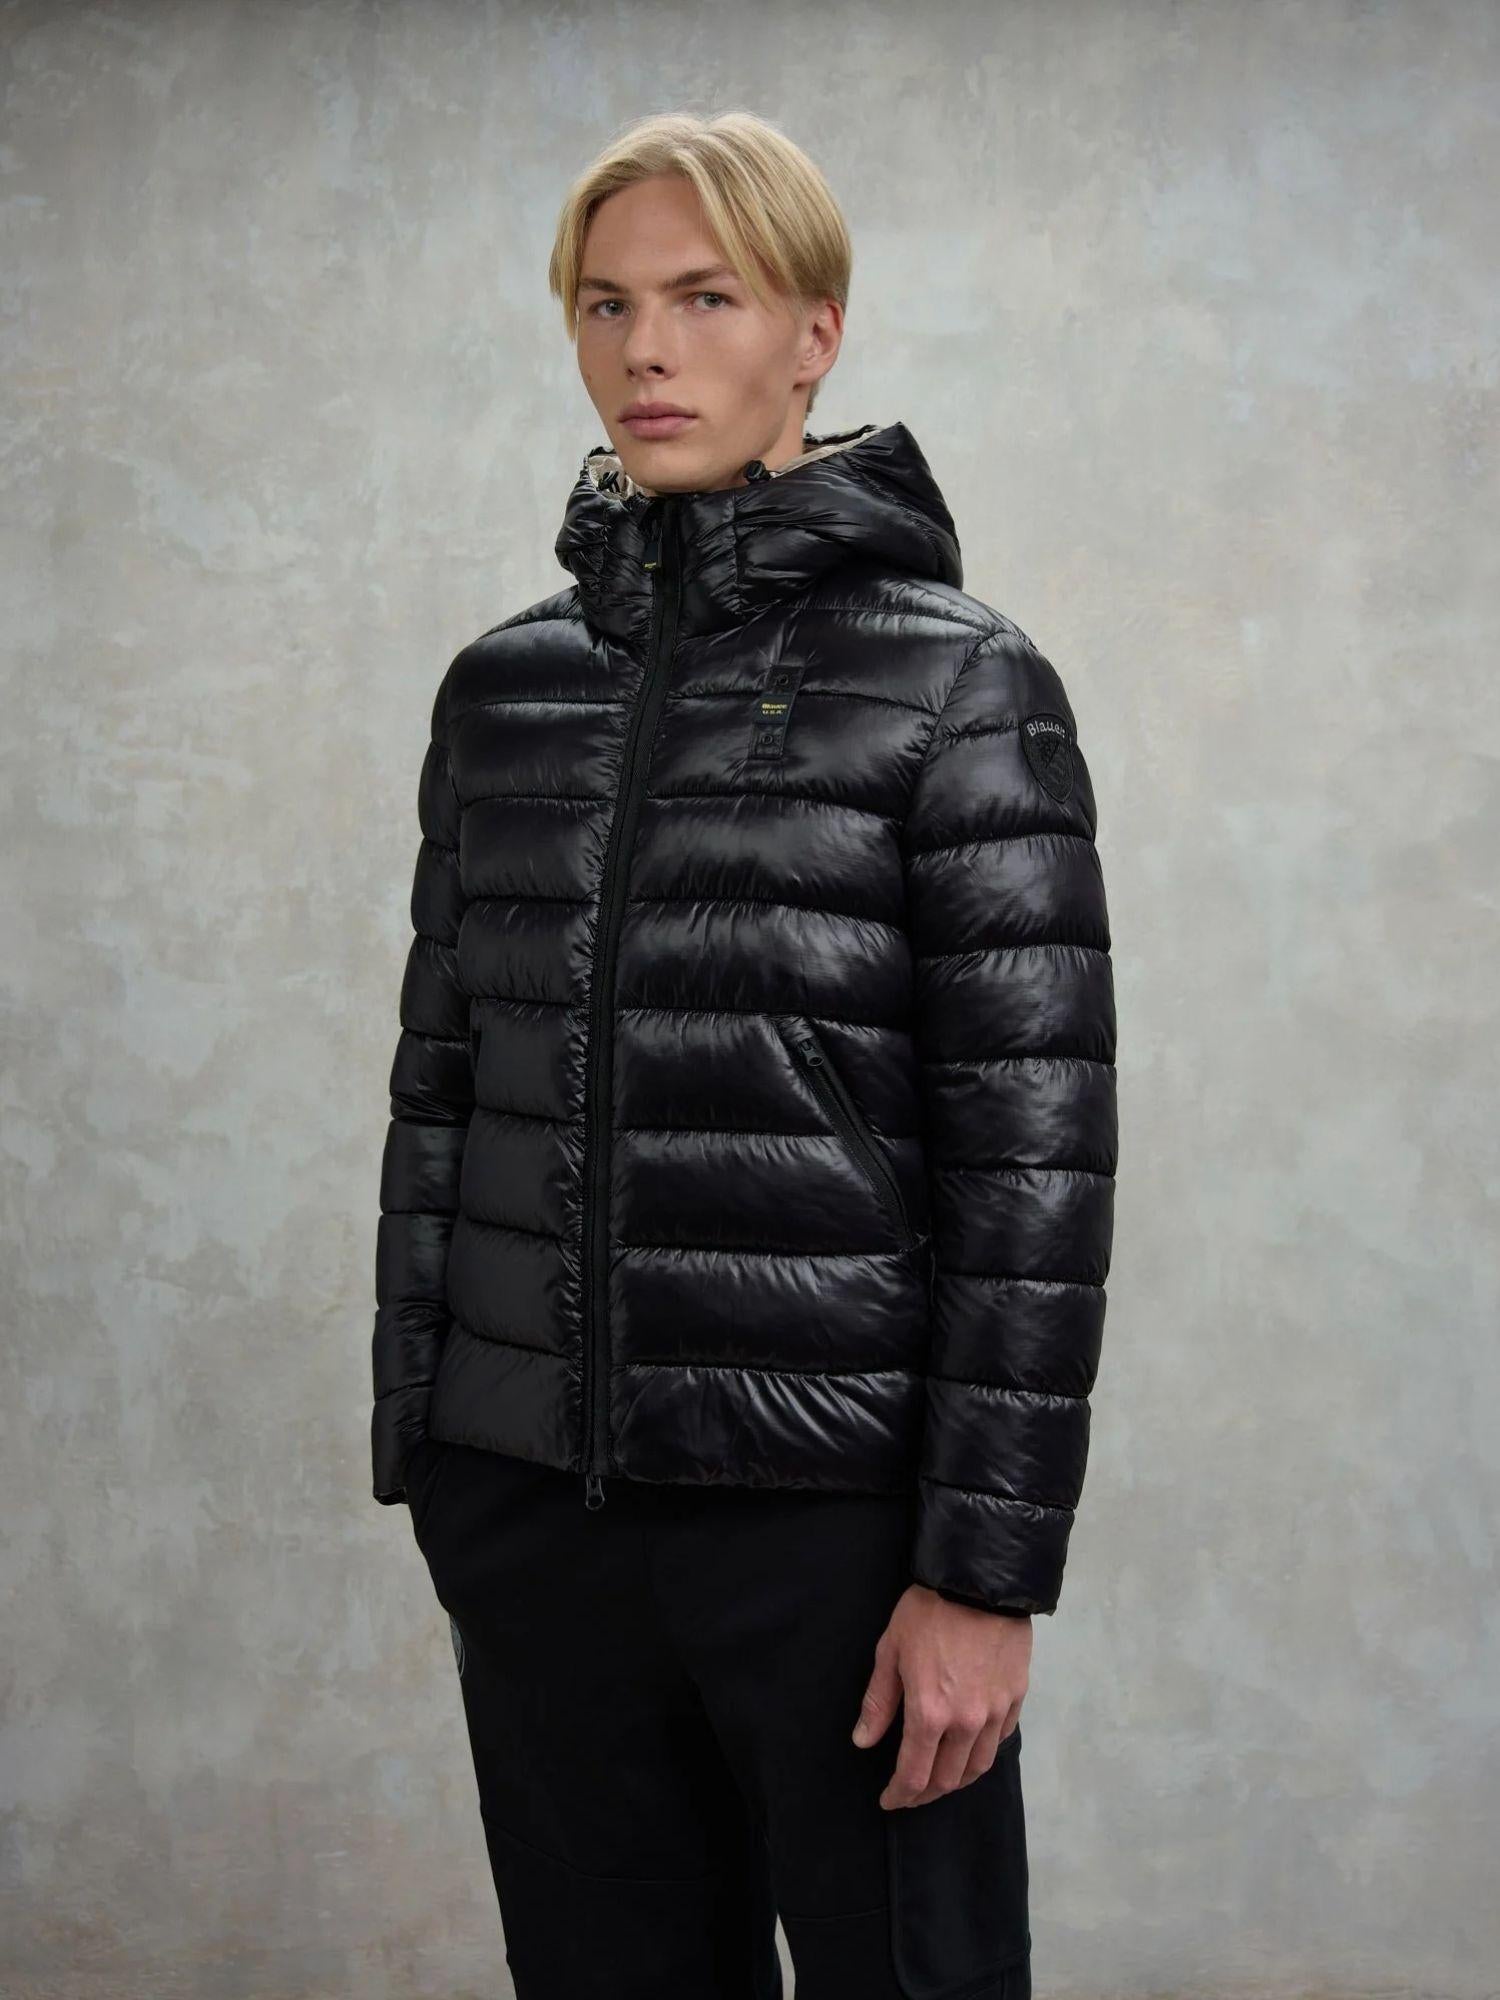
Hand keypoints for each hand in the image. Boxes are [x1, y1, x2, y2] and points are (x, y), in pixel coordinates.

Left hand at [851, 1583, 1030, 1808]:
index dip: (900, 1794)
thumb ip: (879, 1701)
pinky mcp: (1016, 1698)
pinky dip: (982, 1752)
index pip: (914, 1775)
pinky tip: (971, 1748)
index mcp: (929, 1715)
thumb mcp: (891, 1651)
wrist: (980, 1582)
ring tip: (940, 1779)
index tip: (890, 1800)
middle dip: (925, 1794)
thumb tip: (863, 1740)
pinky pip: (1000, 1740)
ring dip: (956, 1780)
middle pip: (948, 1780)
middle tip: (911, 1793)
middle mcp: (966, 1724)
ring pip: (978, 1767)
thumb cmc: (928, 1612)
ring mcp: (995, 1713)